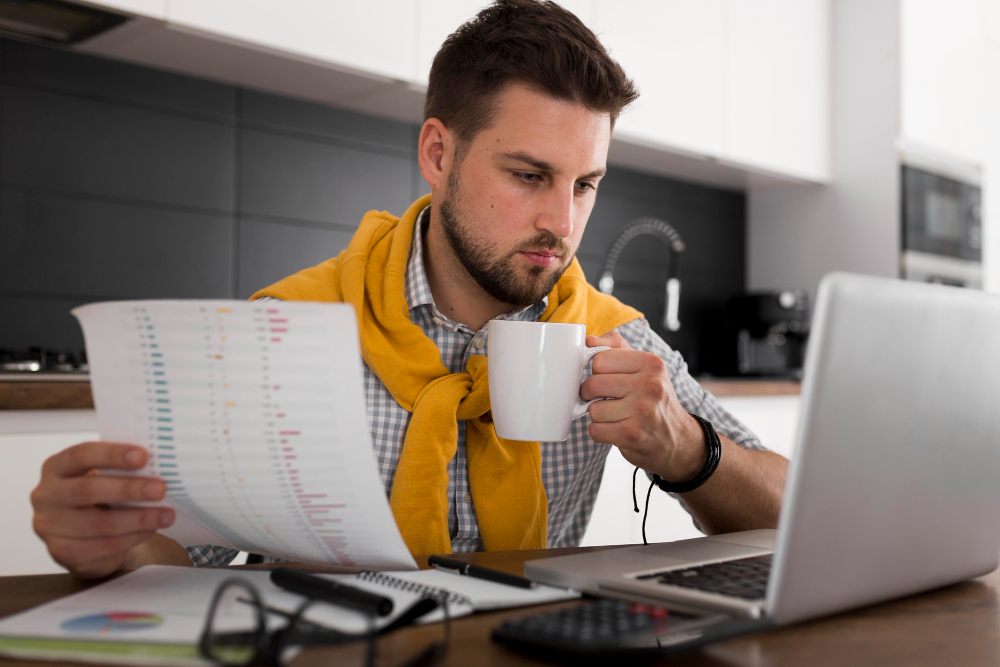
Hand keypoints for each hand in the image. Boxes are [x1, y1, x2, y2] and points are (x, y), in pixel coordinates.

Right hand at [31, 442, 174, 578]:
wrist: (85, 536)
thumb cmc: (99, 496)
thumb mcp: (102, 477)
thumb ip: (120, 469)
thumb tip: (159, 464)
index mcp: (56, 467)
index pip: (81, 455)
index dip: (112, 455)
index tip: (143, 456)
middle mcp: (46, 495)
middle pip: (88, 490)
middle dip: (129, 489)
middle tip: (160, 489)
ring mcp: (49, 526)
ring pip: (99, 523)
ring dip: (139, 519)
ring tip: (166, 515)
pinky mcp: (61, 552)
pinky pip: (103, 546)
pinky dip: (132, 537)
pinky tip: (150, 530)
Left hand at [580, 333, 706, 481]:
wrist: (678, 439)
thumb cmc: (655, 400)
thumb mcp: (645, 368)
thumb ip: (617, 348)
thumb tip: (589, 340)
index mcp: (651, 363)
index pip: (601, 359)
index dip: (596, 371)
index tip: (604, 378)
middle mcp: (650, 385)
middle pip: (594, 384)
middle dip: (590, 394)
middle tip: (603, 398)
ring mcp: (643, 411)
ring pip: (593, 409)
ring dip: (598, 416)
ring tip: (615, 415)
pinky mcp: (633, 435)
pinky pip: (595, 430)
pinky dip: (600, 432)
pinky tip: (616, 430)